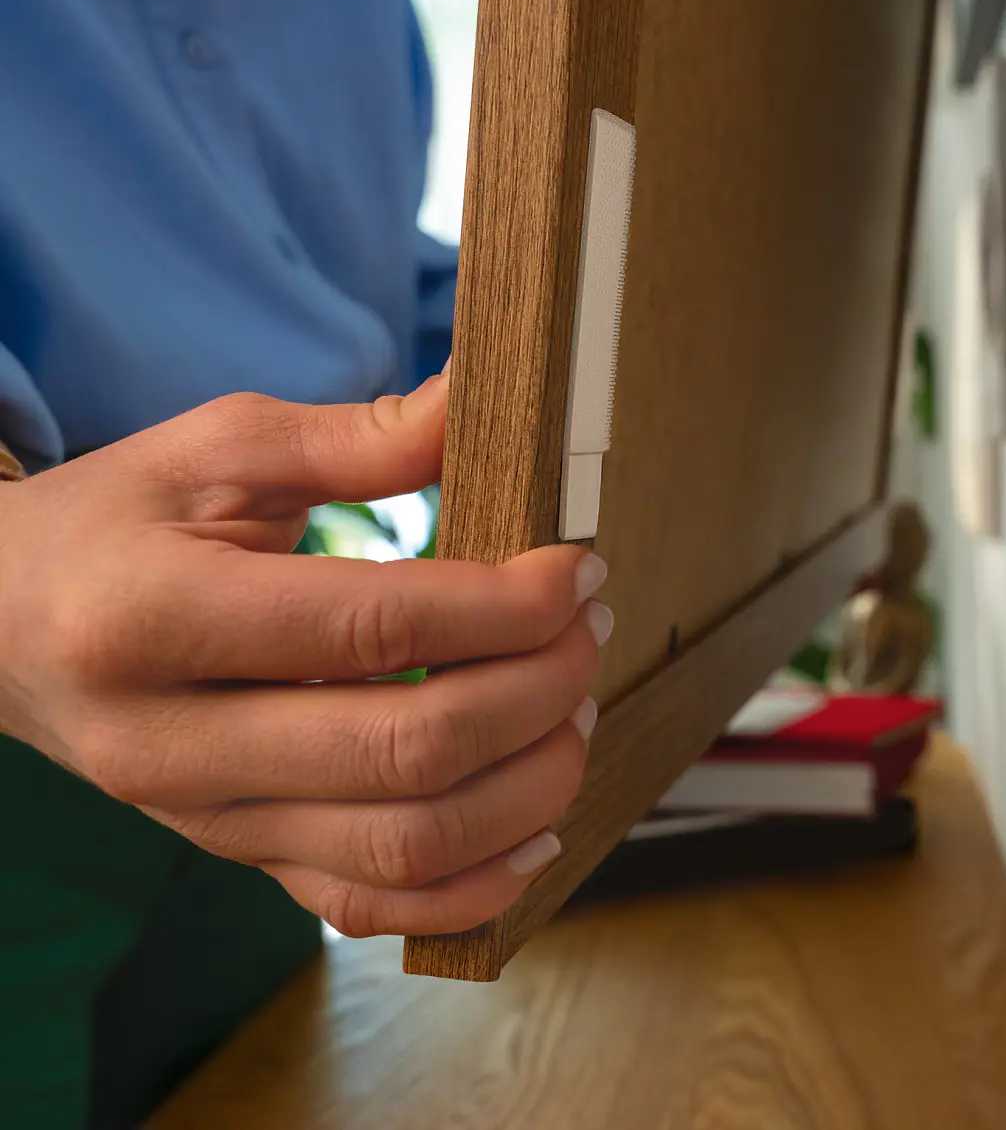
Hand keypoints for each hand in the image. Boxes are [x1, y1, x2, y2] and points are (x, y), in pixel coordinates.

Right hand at [0, 370, 610, 936]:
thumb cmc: (117, 524)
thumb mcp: (218, 449)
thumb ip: (360, 437)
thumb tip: (486, 399)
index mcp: (154, 615)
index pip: (377, 627)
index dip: (505, 605)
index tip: (575, 570)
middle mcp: (170, 741)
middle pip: (407, 750)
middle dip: (537, 690)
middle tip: (588, 631)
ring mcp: (203, 820)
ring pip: (405, 844)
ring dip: (528, 785)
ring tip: (575, 709)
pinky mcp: (237, 859)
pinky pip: (369, 907)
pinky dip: (473, 888)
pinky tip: (537, 829)